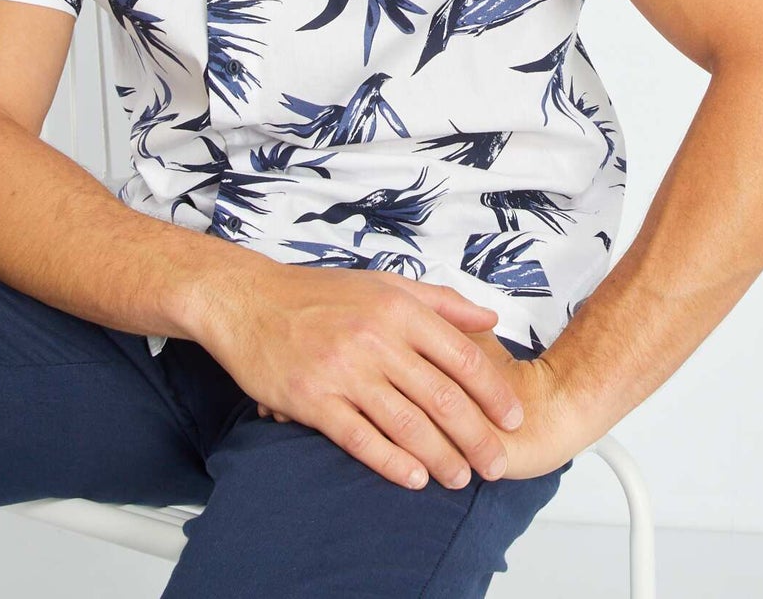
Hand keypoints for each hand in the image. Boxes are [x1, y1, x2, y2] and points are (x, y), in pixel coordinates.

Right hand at [259, 321, 574, 481]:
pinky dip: (392, 463)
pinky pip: (361, 439)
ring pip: (407, 424)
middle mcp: (375, 338)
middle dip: (476, 436)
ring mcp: (344, 370)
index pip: (461, 356)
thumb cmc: (317, 293)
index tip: (514, 419)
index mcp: (397, 308)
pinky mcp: (313, 400)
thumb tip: (490, 321)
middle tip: (496, 464)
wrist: (249, 301)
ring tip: (461, 478)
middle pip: (441, 397)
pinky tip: (414, 478)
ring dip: (441, 457)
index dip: (493, 393)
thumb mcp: (383, 284)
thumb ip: (440, 302)